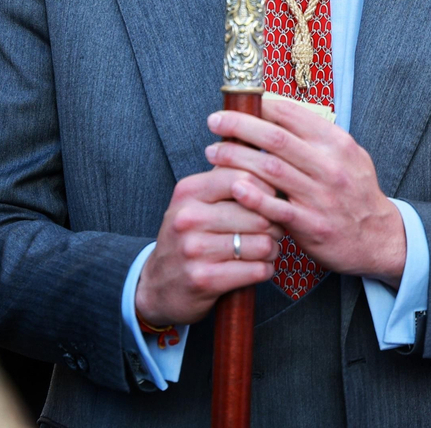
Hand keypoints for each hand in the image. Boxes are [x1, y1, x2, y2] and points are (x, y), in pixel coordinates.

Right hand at [135, 167, 283, 327]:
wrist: (156, 286)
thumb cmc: (188, 237)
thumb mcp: (195, 201)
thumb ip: (224, 176)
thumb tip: (257, 144)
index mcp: (189, 191)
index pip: (245, 177)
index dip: (267, 190)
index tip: (270, 200)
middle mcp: (189, 218)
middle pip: (258, 213)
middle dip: (274, 223)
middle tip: (273, 229)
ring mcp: (195, 250)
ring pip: (262, 243)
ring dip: (272, 249)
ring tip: (266, 249)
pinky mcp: (204, 280)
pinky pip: (257, 270)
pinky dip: (265, 269)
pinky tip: (258, 267)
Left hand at [206, 94, 405, 284]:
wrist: (378, 237)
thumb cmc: (355, 192)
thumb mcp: (349, 155)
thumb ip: (318, 136)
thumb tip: (280, 111)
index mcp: (337, 143)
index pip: (292, 115)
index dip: (260, 106)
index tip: (238, 103)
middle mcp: (329, 166)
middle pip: (275, 138)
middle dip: (239, 126)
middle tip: (214, 121)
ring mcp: (320, 196)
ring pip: (271, 169)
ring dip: (236, 158)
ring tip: (213, 152)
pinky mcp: (311, 225)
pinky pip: (277, 208)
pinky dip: (254, 196)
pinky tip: (234, 187)